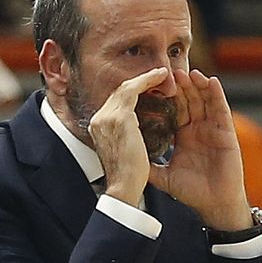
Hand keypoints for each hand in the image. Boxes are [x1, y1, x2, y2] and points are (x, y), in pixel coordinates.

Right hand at [86, 66, 170, 207]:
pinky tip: (161, 76)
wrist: (123, 188)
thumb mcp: (124, 151)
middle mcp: (99, 119)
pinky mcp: (119, 117)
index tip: (149, 89)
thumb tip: (136, 133)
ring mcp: (106, 116)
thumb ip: (126, 137)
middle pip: (119, 91)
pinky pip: (133, 89)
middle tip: (159, 76)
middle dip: (139, 82)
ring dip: (145, 78)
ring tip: (162, 73)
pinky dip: (147, 80)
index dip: (133, 92)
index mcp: (99, 127)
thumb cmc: (128, 176)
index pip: (115, 102)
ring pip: (126, 87)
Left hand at [149, 69, 251, 230]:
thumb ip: (148, 165)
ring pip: (204, 101)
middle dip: (179, 86)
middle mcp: (198, 129)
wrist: (214, 204)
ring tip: (187, 72)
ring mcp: (213, 129)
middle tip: (168, 72)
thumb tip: (124, 159)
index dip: (165, 97)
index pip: (173, 110)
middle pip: (188, 101)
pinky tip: (210, 81)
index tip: (153, 84)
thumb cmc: (192, 192)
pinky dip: (217, 94)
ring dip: (197, 85)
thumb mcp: (163, 177)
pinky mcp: (226, 132)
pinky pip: (221, 109)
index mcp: (183, 136)